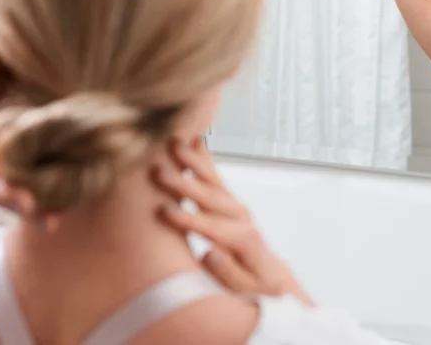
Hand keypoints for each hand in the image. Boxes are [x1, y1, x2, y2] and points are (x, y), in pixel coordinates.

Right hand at [154, 137, 312, 305]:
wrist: (269, 273)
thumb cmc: (252, 284)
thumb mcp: (244, 290)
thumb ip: (229, 274)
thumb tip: (209, 254)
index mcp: (244, 240)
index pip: (213, 227)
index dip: (189, 220)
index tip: (164, 211)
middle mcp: (241, 217)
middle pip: (211, 197)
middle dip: (185, 184)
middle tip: (160, 172)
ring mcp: (236, 205)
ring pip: (213, 180)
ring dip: (193, 162)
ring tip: (174, 145)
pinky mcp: (229, 199)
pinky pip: (215, 176)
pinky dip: (204, 158)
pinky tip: (194, 140)